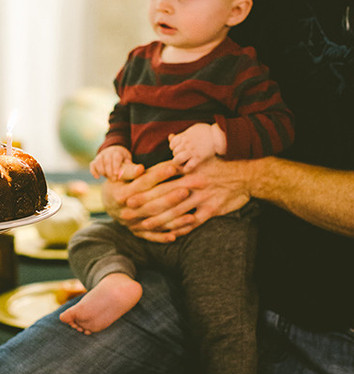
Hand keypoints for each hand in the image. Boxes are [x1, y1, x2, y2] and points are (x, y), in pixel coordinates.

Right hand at [90, 146, 135, 180]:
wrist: (113, 151)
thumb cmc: (123, 159)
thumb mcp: (128, 160)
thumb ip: (131, 165)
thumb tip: (140, 170)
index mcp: (117, 152)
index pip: (116, 158)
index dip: (116, 166)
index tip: (116, 174)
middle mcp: (108, 153)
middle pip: (107, 161)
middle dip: (109, 171)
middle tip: (113, 179)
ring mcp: (100, 156)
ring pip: (99, 162)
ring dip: (102, 171)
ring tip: (108, 178)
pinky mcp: (95, 161)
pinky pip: (92, 165)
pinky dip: (94, 171)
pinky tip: (97, 177)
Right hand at [102, 160, 193, 241]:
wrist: (109, 203)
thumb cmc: (120, 183)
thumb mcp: (119, 174)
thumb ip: (130, 170)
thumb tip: (140, 169)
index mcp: (121, 194)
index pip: (142, 184)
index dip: (157, 175)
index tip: (173, 168)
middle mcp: (126, 211)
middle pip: (151, 205)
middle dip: (170, 198)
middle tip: (187, 190)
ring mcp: (132, 224)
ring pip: (155, 223)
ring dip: (174, 221)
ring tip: (192, 216)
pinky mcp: (137, 233)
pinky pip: (153, 236)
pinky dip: (165, 237)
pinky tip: (179, 235)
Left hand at [134, 157, 250, 236]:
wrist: (247, 175)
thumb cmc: (221, 165)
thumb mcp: (202, 155)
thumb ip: (184, 152)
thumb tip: (171, 138)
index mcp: (187, 170)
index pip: (159, 180)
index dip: (141, 187)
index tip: (127, 193)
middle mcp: (192, 183)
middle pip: (162, 197)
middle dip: (142, 206)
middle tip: (126, 212)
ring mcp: (201, 198)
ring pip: (174, 212)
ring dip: (156, 220)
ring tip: (142, 225)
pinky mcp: (211, 210)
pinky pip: (192, 222)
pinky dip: (180, 229)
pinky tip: (168, 234)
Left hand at [169, 123, 225, 171]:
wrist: (217, 136)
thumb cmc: (206, 132)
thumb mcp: (192, 129)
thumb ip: (181, 134)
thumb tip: (170, 136)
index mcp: (184, 136)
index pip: (172, 144)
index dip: (173, 147)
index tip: (178, 149)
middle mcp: (186, 144)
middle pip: (174, 152)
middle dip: (176, 155)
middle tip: (181, 157)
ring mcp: (192, 151)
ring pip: (177, 160)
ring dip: (178, 162)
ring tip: (182, 162)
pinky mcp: (198, 158)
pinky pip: (188, 167)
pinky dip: (186, 169)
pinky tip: (187, 168)